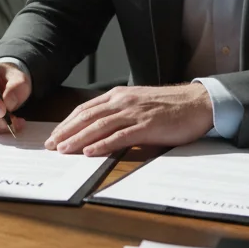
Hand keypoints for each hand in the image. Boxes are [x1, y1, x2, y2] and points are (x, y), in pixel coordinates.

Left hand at [46, 84, 213, 155]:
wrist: (197, 103)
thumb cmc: (170, 107)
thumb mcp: (139, 106)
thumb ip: (121, 116)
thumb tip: (101, 132)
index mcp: (119, 96)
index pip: (85, 109)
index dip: (68, 123)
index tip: (55, 135)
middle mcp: (123, 101)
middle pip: (87, 117)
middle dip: (66, 132)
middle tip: (51, 145)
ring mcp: (134, 113)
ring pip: (99, 126)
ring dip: (78, 139)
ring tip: (64, 150)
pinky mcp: (147, 126)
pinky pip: (120, 136)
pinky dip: (103, 144)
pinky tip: (90, 152)